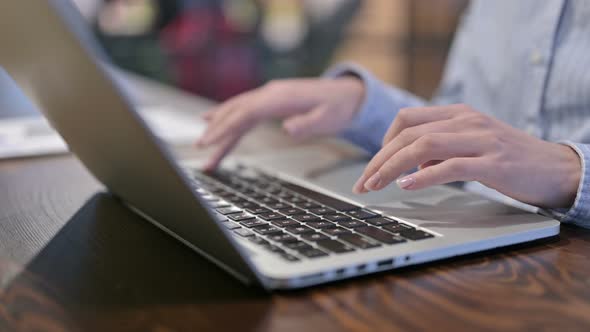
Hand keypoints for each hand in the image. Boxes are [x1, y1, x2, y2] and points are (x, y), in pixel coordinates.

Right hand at [196, 77, 364, 169]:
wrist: (348, 94)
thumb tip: (288, 128)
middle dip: (217, 129)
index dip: (225, 127)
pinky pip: (245, 112)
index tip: (210, 141)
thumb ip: (307, 124)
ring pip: (238, 112)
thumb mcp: (329, 119)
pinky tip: (214, 123)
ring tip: (202, 143)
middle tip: (200, 147)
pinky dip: (229, 120)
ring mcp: (269, 96)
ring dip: (219, 127)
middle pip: (236, 111)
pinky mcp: (271, 102)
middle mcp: (270, 93)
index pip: (246, 113)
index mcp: (280, 97)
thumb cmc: (339, 107)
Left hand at [353, 104, 581, 208]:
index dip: (383, 141)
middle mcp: (466, 121)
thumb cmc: (509, 159)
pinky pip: (450, 166)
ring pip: (423, 146)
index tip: (374, 165)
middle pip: (408, 134)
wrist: (556, 168)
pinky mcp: (493, 163)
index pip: (407, 118)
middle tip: (363, 183)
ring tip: (375, 185)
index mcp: (459, 114)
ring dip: (392, 167)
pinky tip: (407, 185)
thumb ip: (440, 150)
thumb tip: (410, 164)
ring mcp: (480, 140)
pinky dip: (424, 176)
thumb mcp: (470, 146)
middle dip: (378, 159)